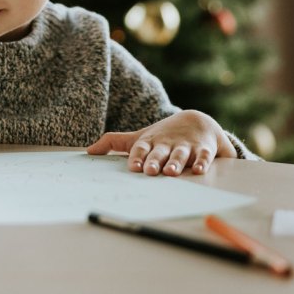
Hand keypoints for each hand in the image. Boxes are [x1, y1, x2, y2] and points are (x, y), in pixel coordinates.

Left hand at [86, 110, 235, 175]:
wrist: (197, 120)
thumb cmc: (163, 135)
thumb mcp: (140, 137)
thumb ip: (114, 142)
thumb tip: (88, 151)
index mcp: (151, 141)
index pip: (141, 148)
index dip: (137, 157)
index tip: (133, 166)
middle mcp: (167, 143)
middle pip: (160, 152)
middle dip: (155, 161)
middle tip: (150, 170)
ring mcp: (186, 146)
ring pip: (180, 154)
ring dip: (176, 162)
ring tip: (171, 172)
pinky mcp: (204, 149)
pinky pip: (204, 156)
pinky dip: (202, 162)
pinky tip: (199, 170)